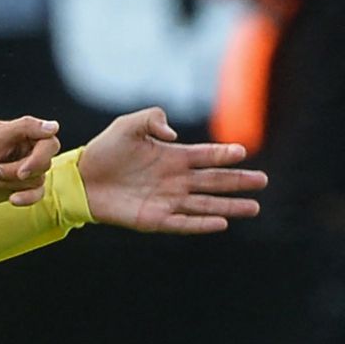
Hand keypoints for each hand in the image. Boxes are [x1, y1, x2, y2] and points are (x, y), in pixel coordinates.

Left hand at [0, 116, 61, 205]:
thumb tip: (54, 126)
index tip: (22, 170)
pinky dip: (26, 198)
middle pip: (43, 164)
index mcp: (20, 134)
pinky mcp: (17, 187)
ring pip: (38, 180)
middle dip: (16, 171)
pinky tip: (12, 199)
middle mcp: (24, 150)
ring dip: (10, 183)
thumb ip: (24, 128)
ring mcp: (21, 169)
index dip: (39, 158)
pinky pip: (36, 194)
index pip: (49, 142)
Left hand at [78, 107, 265, 231]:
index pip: (206, 155)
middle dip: (239, 181)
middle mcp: (176, 180)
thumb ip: (152, 119)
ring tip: (254, 207)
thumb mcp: (127, 126)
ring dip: (230, 206)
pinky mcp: (156, 219)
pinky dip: (202, 223)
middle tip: (263, 181)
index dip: (224, 154)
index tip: (242, 152)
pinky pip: (184, 222)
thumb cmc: (104, 151)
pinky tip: (221, 222)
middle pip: (214, 181)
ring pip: (206, 204)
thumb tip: (174, 134)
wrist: (81, 178)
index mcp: (173, 157)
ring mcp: (168, 200)